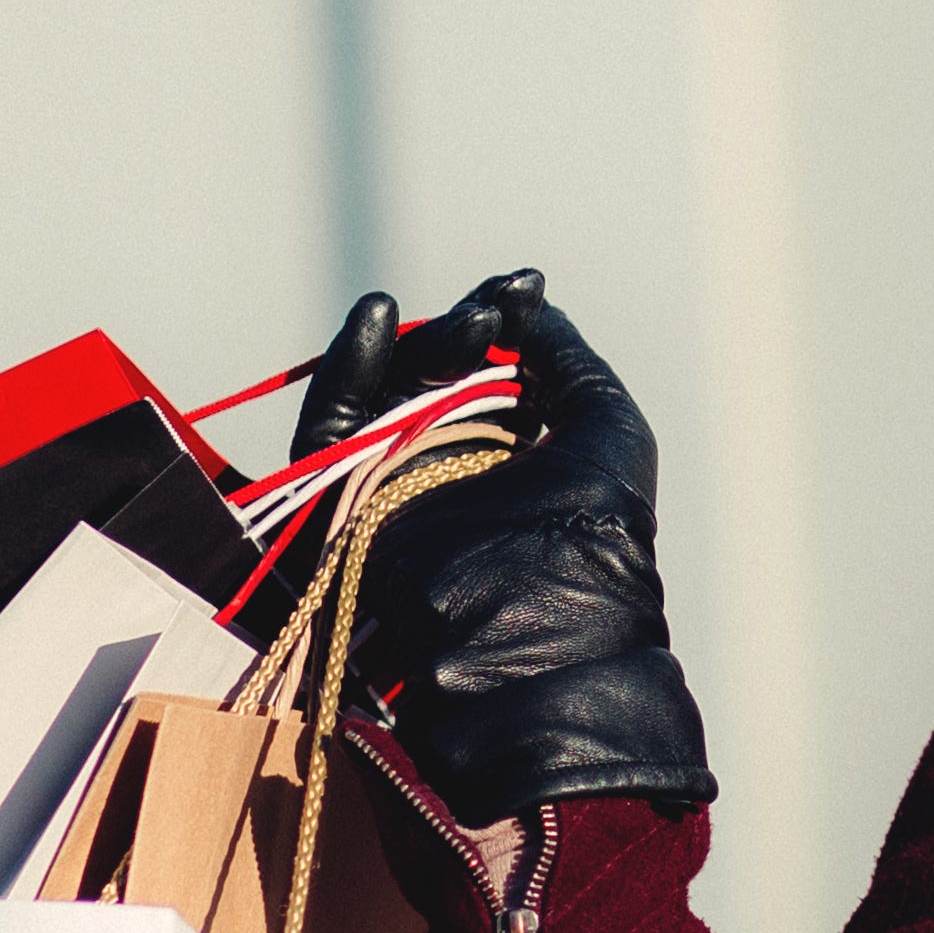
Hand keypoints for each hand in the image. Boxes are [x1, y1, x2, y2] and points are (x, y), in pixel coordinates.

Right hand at [289, 272, 713, 824]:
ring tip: (461, 326)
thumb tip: (527, 307)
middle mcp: (452, 476)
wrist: (536, 642)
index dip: (500, 323)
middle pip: (433, 378)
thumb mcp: (606, 429)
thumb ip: (566, 359)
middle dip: (462, 334)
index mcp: (516, 463)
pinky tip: (378, 318)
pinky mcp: (342, 511)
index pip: (490, 375)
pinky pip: (327, 433)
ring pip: (383, 397)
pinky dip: (346, 372)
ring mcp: (395, 494)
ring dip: (415, 346)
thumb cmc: (594, 540)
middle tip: (491, 316)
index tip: (521, 290)